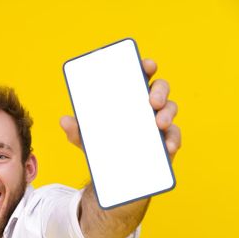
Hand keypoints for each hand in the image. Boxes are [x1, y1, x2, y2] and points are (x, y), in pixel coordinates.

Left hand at [60, 58, 180, 160]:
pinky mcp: (166, 140)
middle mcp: (146, 104)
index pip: (139, 74)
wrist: (111, 172)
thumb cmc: (100, 144)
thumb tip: (64, 120)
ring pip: (170, 109)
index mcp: (128, 95)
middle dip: (159, 91)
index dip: (146, 66)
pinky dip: (173, 140)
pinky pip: (174, 136)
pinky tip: (168, 146)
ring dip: (167, 114)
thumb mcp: (85, 137)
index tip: (147, 65)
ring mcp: (159, 121)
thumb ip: (75, 129)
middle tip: (152, 101)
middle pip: (160, 88)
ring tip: (159, 124)